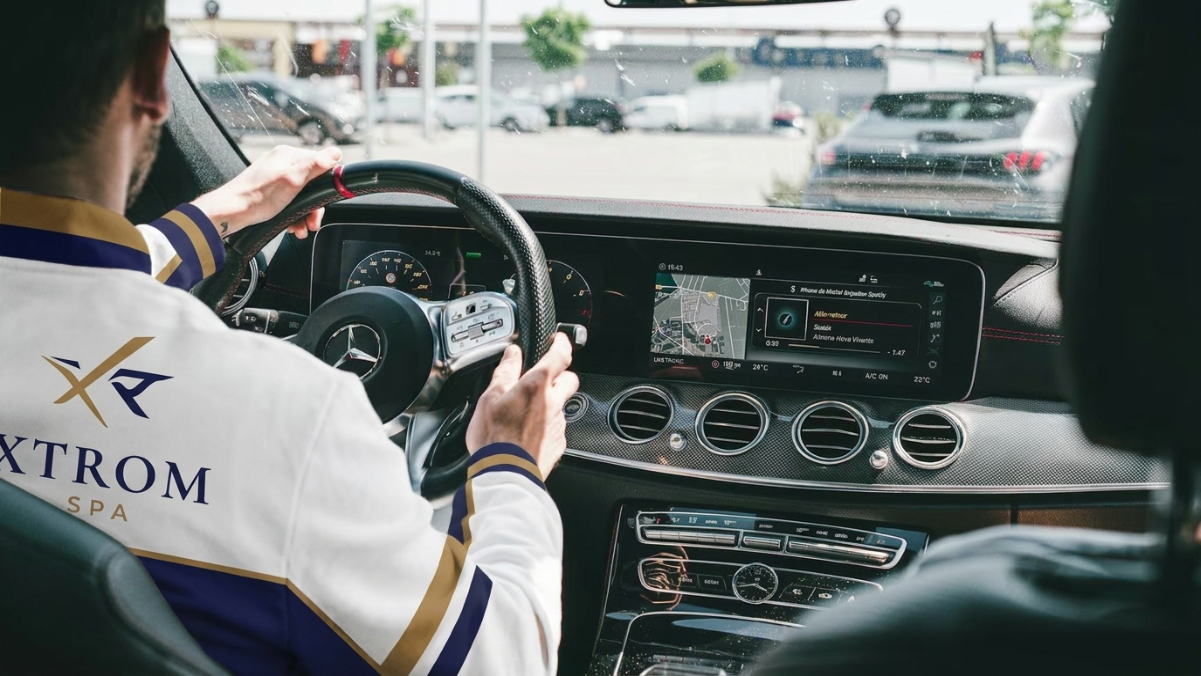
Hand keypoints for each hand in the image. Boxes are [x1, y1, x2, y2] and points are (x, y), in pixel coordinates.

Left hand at [190, 145, 342, 238]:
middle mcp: (282, 163)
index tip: (323, 205)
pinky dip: (293, 214)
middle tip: (312, 222)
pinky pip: (289, 201)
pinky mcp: (269, 190)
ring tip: (301, 228)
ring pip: (301, 195)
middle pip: (311, 183)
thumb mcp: (292, 181)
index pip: (320, 165)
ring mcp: (275, 176)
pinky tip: (291, 226)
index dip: (325, 187)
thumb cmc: (257, 198)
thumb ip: (314, 165)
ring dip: (304, 214)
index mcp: (288, 155)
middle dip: (313, 206)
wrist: (231, 213)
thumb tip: (335, 153)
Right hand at [466, 334, 579, 478]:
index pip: (559, 355)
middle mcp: (553, 403)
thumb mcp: (490, 397)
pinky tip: (529, 432)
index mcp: (537, 385)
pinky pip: (556, 427)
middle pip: (569, 380)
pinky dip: (546, 425)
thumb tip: (512, 353)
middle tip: (545, 377)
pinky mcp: (557, 444)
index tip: (558, 340)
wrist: (506, 474)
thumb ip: (505, 372)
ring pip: (562, 405)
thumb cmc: (495, 438)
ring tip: (526, 411)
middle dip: (561, 374)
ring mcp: (558, 424)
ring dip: (550, 403)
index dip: (561, 343)